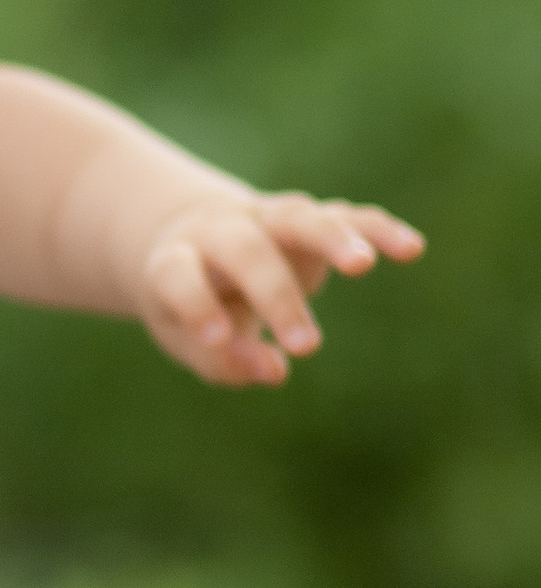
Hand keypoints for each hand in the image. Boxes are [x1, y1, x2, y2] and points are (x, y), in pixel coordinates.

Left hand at [139, 189, 422, 386]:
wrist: (192, 236)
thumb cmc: (188, 304)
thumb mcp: (184, 338)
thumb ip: (220, 359)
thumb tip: (275, 371)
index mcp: (175, 258)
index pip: (178, 274)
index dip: (195, 303)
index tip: (218, 338)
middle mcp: (221, 231)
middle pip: (246, 249)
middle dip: (275, 295)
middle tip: (307, 347)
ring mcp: (267, 219)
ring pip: (299, 216)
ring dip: (331, 238)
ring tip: (363, 265)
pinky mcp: (309, 220)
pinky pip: (346, 215)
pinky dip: (376, 228)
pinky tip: (412, 249)